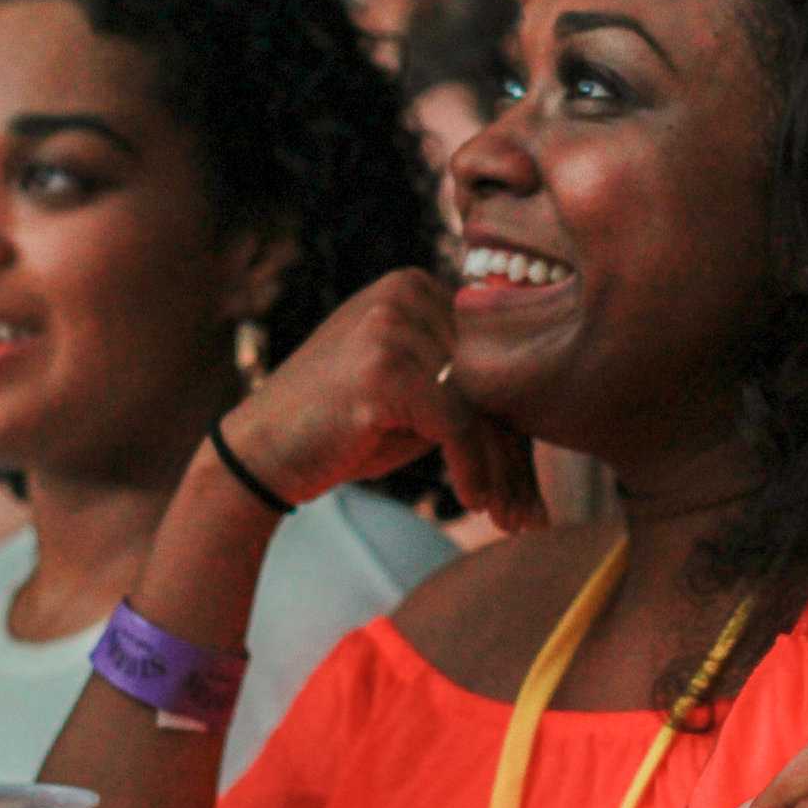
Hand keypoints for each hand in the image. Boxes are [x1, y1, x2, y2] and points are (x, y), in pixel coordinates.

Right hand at [220, 269, 544, 532]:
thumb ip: (468, 385)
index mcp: (417, 286)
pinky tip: (477, 504)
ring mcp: (392, 325)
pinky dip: (473, 469)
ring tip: (514, 520)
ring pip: (482, 404)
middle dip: (516, 454)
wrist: (260, 453)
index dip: (518, 424)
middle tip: (531, 514)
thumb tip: (546, 408)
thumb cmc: (343, 429)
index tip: (532, 484)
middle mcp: (407, 292)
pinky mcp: (384, 367)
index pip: (493, 356)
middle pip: (494, 378)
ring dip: (503, 472)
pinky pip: (457, 423)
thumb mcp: (417, 395)